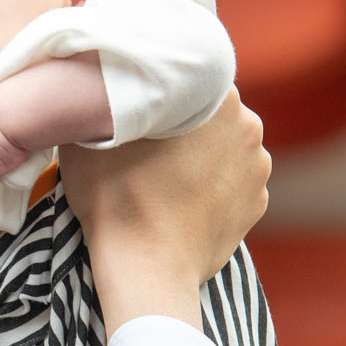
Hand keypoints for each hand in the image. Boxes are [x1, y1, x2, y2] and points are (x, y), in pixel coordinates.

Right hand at [57, 88, 268, 336]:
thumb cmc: (115, 200)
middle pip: (209, 111)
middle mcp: (248, 126)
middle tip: (145, 145)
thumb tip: (98, 87)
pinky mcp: (256, 204)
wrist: (147, 271)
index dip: (162, 89)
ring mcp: (257, 168)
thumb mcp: (88, 136)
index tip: (140, 107)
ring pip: (223, 147)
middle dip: (184, 123)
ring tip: (161, 180)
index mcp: (215, 97)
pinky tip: (179, 203)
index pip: (190, 75)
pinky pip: (230, 182)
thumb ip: (102, 102)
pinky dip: (210, 188)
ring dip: (200, 156)